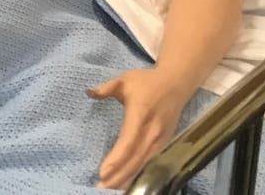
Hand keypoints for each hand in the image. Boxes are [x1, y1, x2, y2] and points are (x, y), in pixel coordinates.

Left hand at [88, 68, 188, 189]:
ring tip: (109, 189)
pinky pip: (149, 162)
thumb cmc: (146, 81)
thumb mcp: (124, 79)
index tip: (102, 172)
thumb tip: (88, 92)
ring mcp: (160, 139)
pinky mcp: (164, 144)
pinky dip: (137, 173)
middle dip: (118, 175)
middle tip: (100, 188)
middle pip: (135, 158)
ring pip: (142, 163)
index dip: (116, 158)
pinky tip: (125, 182)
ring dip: (126, 178)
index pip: (128, 141)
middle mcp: (152, 131)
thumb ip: (106, 87)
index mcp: (141, 114)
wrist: (176, 84)